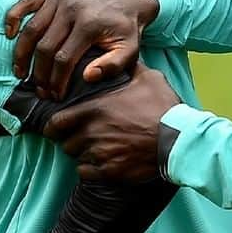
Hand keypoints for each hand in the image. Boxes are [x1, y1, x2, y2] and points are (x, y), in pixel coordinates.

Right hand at [5, 0, 158, 99]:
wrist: (125, 2)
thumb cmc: (124, 31)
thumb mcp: (129, 51)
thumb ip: (112, 66)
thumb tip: (87, 76)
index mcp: (89, 24)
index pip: (64, 59)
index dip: (56, 80)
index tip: (54, 95)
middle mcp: (71, 8)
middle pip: (45, 47)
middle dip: (39, 73)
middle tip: (39, 90)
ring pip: (31, 29)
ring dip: (21, 54)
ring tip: (19, 73)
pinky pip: (25, 3)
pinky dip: (13, 18)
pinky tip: (9, 36)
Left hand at [49, 64, 179, 182]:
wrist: (178, 141)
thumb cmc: (163, 108)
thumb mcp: (148, 78)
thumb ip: (129, 68)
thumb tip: (124, 59)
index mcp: (94, 110)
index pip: (55, 122)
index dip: (53, 126)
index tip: (56, 127)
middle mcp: (91, 133)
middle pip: (65, 143)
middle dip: (70, 141)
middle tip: (81, 138)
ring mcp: (99, 154)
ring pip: (76, 158)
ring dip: (81, 155)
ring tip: (93, 150)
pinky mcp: (109, 171)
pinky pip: (86, 173)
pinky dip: (90, 170)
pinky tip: (100, 164)